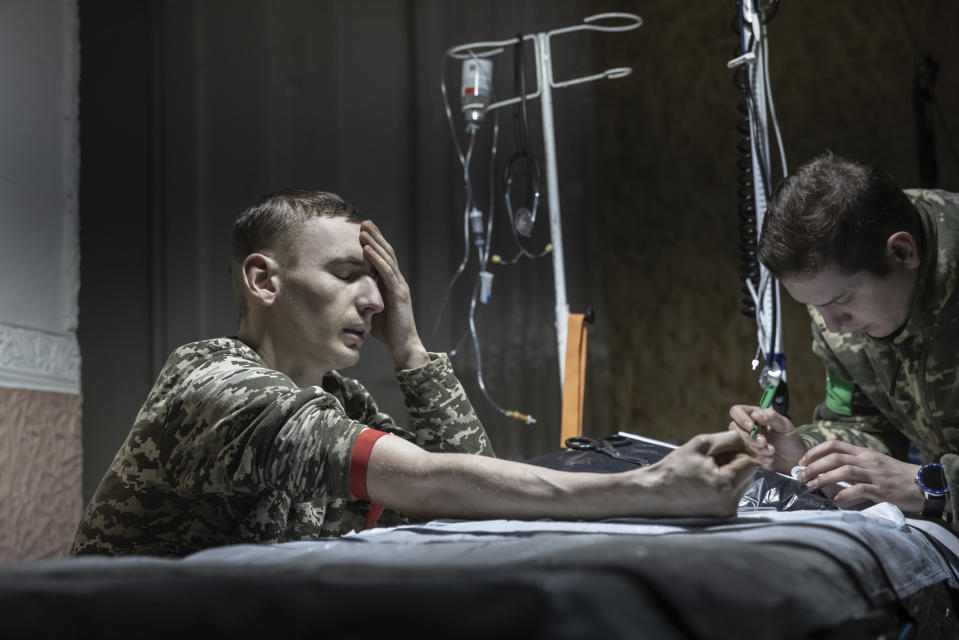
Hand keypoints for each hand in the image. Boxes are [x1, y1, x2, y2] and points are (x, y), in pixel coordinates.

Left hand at [360, 220, 429, 369]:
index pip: (383, 258)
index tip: (363, 230)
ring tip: (364, 230)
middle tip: (363, 222)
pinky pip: (386, 272)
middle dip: (375, 237)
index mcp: (391, 283)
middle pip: (387, 253)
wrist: (403, 345)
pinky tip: (367, 249)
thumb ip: (363, 297)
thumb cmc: (387, 331)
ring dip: (375, 243)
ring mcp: (399, 286)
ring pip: (387, 259)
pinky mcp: (399, 293)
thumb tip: (345, 292)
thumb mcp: (371, 309)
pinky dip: (376, 259)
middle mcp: (397, 281)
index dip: (374, 243)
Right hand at [642, 431, 757, 516]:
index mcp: (726, 484)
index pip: (751, 462)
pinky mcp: (723, 517)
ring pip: (743, 485)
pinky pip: (734, 495)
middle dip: (735, 464)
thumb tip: (750, 440)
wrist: (655, 492)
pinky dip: (725, 487)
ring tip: (706, 473)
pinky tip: (706, 484)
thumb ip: (730, 439)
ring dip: (731, 475)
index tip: (720, 452)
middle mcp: (731, 502)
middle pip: (749, 475)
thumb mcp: (701, 445)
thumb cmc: (675, 467)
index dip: (737, 452)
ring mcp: (727, 512)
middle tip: (711, 461)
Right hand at [728, 404, 805, 473]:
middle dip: (750, 437)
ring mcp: (745, 441)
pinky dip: (758, 458)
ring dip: (756, 448)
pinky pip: (745, 456)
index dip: (741, 418)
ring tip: (771, 451)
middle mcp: (747, 427)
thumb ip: (772, 417)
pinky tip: (769, 459)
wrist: (794, 459)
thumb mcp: (785, 425)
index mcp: (754, 415)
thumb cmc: (790, 439)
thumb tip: (755, 415)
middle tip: (764, 442)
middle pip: (736, 428)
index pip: (737, 411)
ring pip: (740, 443)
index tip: (751, 427)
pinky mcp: (747, 454)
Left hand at [797, 440, 922, 511]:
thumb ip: (853, 464)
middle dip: (813, 466)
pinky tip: (835, 500)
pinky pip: (859, 490)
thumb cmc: (895, 475)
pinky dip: (844, 495)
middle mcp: (867, 461)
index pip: (835, 444)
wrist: (922, 484)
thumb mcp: (873, 463)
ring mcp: (874, 475)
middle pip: (834, 457)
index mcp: (864, 453)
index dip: (815, 452)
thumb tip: (827, 470)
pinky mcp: (881, 490)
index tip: (802, 461)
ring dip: (824, 478)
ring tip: (811, 486)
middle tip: (800, 476)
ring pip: (844, 471)